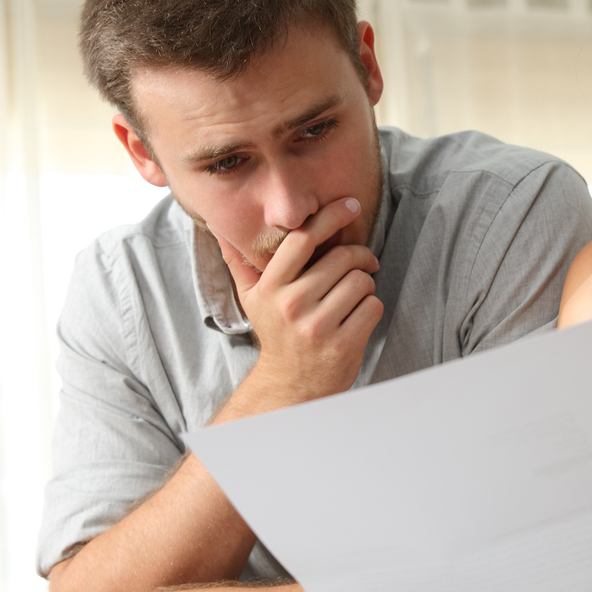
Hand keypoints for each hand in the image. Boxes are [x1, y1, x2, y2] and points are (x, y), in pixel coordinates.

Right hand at [220, 198, 382, 410]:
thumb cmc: (276, 333)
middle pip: (342, 258)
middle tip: (361, 264)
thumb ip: (239, 262)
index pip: (303, 239)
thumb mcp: (251, 299)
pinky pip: (372, 306)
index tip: (350, 205)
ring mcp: (318, 326)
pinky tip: (357, 316)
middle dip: (358, 257)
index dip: (330, 216)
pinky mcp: (343, 344)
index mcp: (271, 287)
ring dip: (365, 284)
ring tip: (353, 296)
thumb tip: (219, 227)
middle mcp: (293, 304)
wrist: (290, 386)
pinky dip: (371, 307)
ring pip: (361, 281)